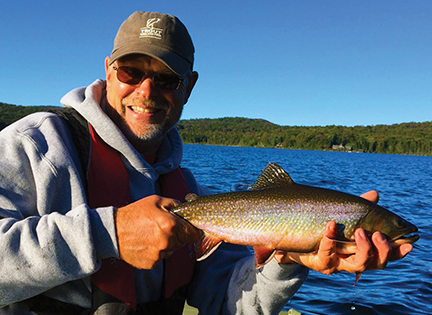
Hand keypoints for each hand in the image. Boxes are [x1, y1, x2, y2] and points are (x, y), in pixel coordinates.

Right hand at [115, 195, 199, 268]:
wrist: (113, 231)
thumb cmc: (136, 213)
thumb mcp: (157, 201)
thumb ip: (175, 204)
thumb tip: (187, 211)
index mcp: (170, 225)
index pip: (193, 234)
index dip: (191, 230)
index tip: (186, 228)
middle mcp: (167, 241)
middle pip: (183, 242)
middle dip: (178, 236)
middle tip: (164, 228)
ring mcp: (158, 254)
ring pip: (172, 250)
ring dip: (167, 244)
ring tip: (152, 235)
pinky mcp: (151, 263)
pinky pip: (161, 258)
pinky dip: (157, 252)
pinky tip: (146, 243)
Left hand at [274, 190, 412, 275]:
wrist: (290, 234)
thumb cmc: (320, 225)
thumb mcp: (340, 214)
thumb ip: (358, 207)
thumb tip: (375, 194)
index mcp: (361, 249)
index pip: (386, 254)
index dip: (399, 251)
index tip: (409, 243)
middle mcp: (351, 259)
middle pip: (376, 263)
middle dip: (382, 250)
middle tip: (378, 234)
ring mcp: (336, 263)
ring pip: (357, 264)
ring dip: (361, 248)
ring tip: (359, 230)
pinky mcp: (319, 262)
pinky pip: (326, 255)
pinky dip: (329, 240)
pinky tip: (330, 226)